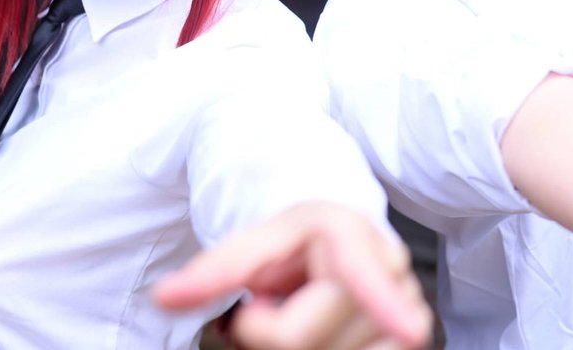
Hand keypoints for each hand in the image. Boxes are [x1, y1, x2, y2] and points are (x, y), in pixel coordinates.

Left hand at [154, 202, 432, 349]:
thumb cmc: (299, 244)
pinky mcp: (409, 344)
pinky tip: (328, 333)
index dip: (384, 305)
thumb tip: (163, 296)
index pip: (359, 275)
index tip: (408, 330)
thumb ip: (214, 271)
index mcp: (351, 235)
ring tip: (306, 312)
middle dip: (271, 329)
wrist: (341, 245)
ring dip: (302, 346)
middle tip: (280, 299)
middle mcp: (391, 274)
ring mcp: (408, 312)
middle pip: (304, 339)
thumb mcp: (257, 244)